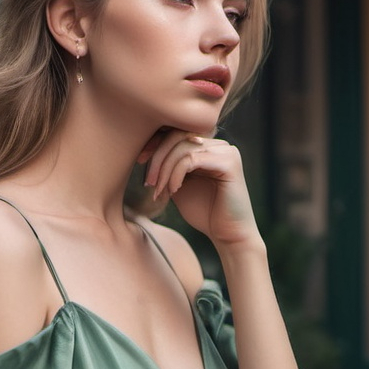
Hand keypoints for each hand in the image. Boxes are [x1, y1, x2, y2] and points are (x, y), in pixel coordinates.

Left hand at [139, 128, 260, 248]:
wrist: (228, 236)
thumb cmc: (204, 213)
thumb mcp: (178, 185)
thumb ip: (168, 167)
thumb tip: (145, 151)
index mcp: (209, 146)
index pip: (177, 132)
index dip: (155, 143)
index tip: (139, 161)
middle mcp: (219, 144)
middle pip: (178, 136)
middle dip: (157, 158)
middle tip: (148, 182)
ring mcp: (226, 151)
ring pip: (183, 148)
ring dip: (165, 170)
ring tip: (159, 191)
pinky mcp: (229, 163)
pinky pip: (192, 160)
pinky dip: (176, 175)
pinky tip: (173, 191)